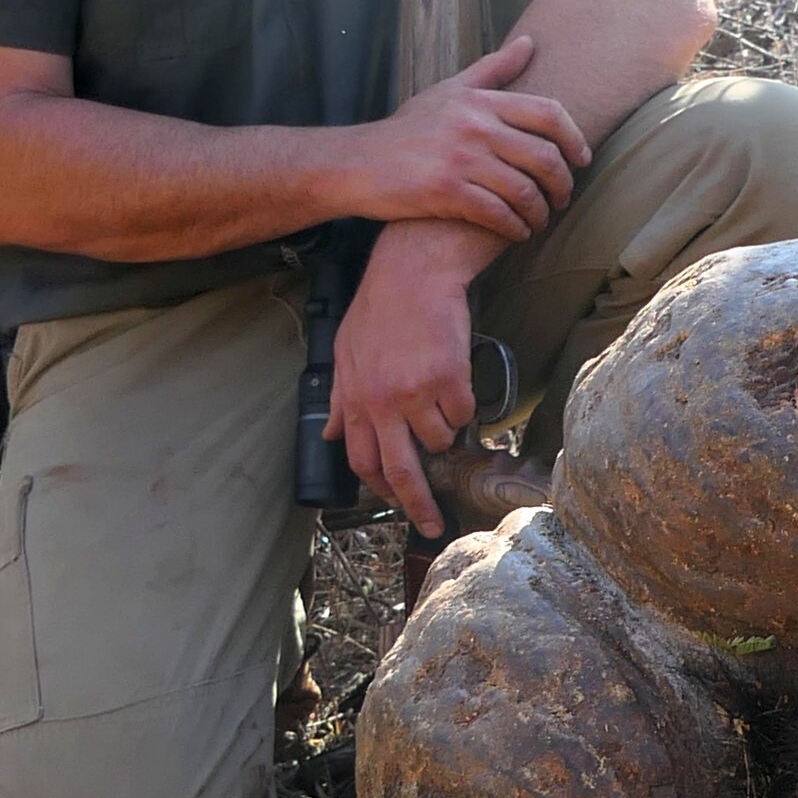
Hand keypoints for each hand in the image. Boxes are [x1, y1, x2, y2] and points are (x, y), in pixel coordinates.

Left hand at [330, 226, 488, 531]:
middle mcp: (382, 402)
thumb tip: (332, 434)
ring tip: (444, 399)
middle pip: (402, 471)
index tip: (397, 501)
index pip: (363, 460)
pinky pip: (464, 413)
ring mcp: (415, 393)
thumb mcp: (346, 352)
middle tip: (434, 525)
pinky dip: (465, 403)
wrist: (413, 272)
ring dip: (447, 430)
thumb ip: (341, 398)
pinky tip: (456, 378)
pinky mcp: (448, 380)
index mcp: (356, 399)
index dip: (381, 487)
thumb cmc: (380, 307)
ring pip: (441, 439)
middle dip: (419, 506)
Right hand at [342, 30, 589, 237]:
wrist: (357, 164)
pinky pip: (499, 214)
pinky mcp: (446, 191)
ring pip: (525, 191)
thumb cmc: (408, 130)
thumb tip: (529, 43)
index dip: (575, 139)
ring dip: (541, 213)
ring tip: (539, 220)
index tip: (582, 161)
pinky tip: (517, 233)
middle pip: (545, 157)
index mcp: (480, 102)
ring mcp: (460, 159)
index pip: (549, 114)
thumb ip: (493, 70)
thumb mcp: (449, 91)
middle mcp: (474, 127)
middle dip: (563, 185)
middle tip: (563, 200)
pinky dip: (515, 229)